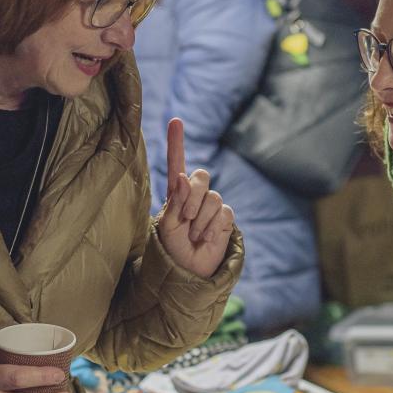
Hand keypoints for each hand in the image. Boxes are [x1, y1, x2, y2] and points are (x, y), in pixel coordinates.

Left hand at [158, 118, 234, 278]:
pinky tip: (205, 238)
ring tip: (193, 235)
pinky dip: (212, 227)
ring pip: (212, 198)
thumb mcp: (167, 225)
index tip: (175, 121)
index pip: (178, 164)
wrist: (188, 270)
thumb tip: (185, 178)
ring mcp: (211, 206)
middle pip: (201, 176)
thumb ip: (176, 201)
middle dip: (192, 198)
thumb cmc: (172, 248)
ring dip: (200, 219)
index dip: (177, 143)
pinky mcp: (225, 219)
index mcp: (177, 193)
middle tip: (185, 219)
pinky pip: (223, 213)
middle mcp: (196, 195)